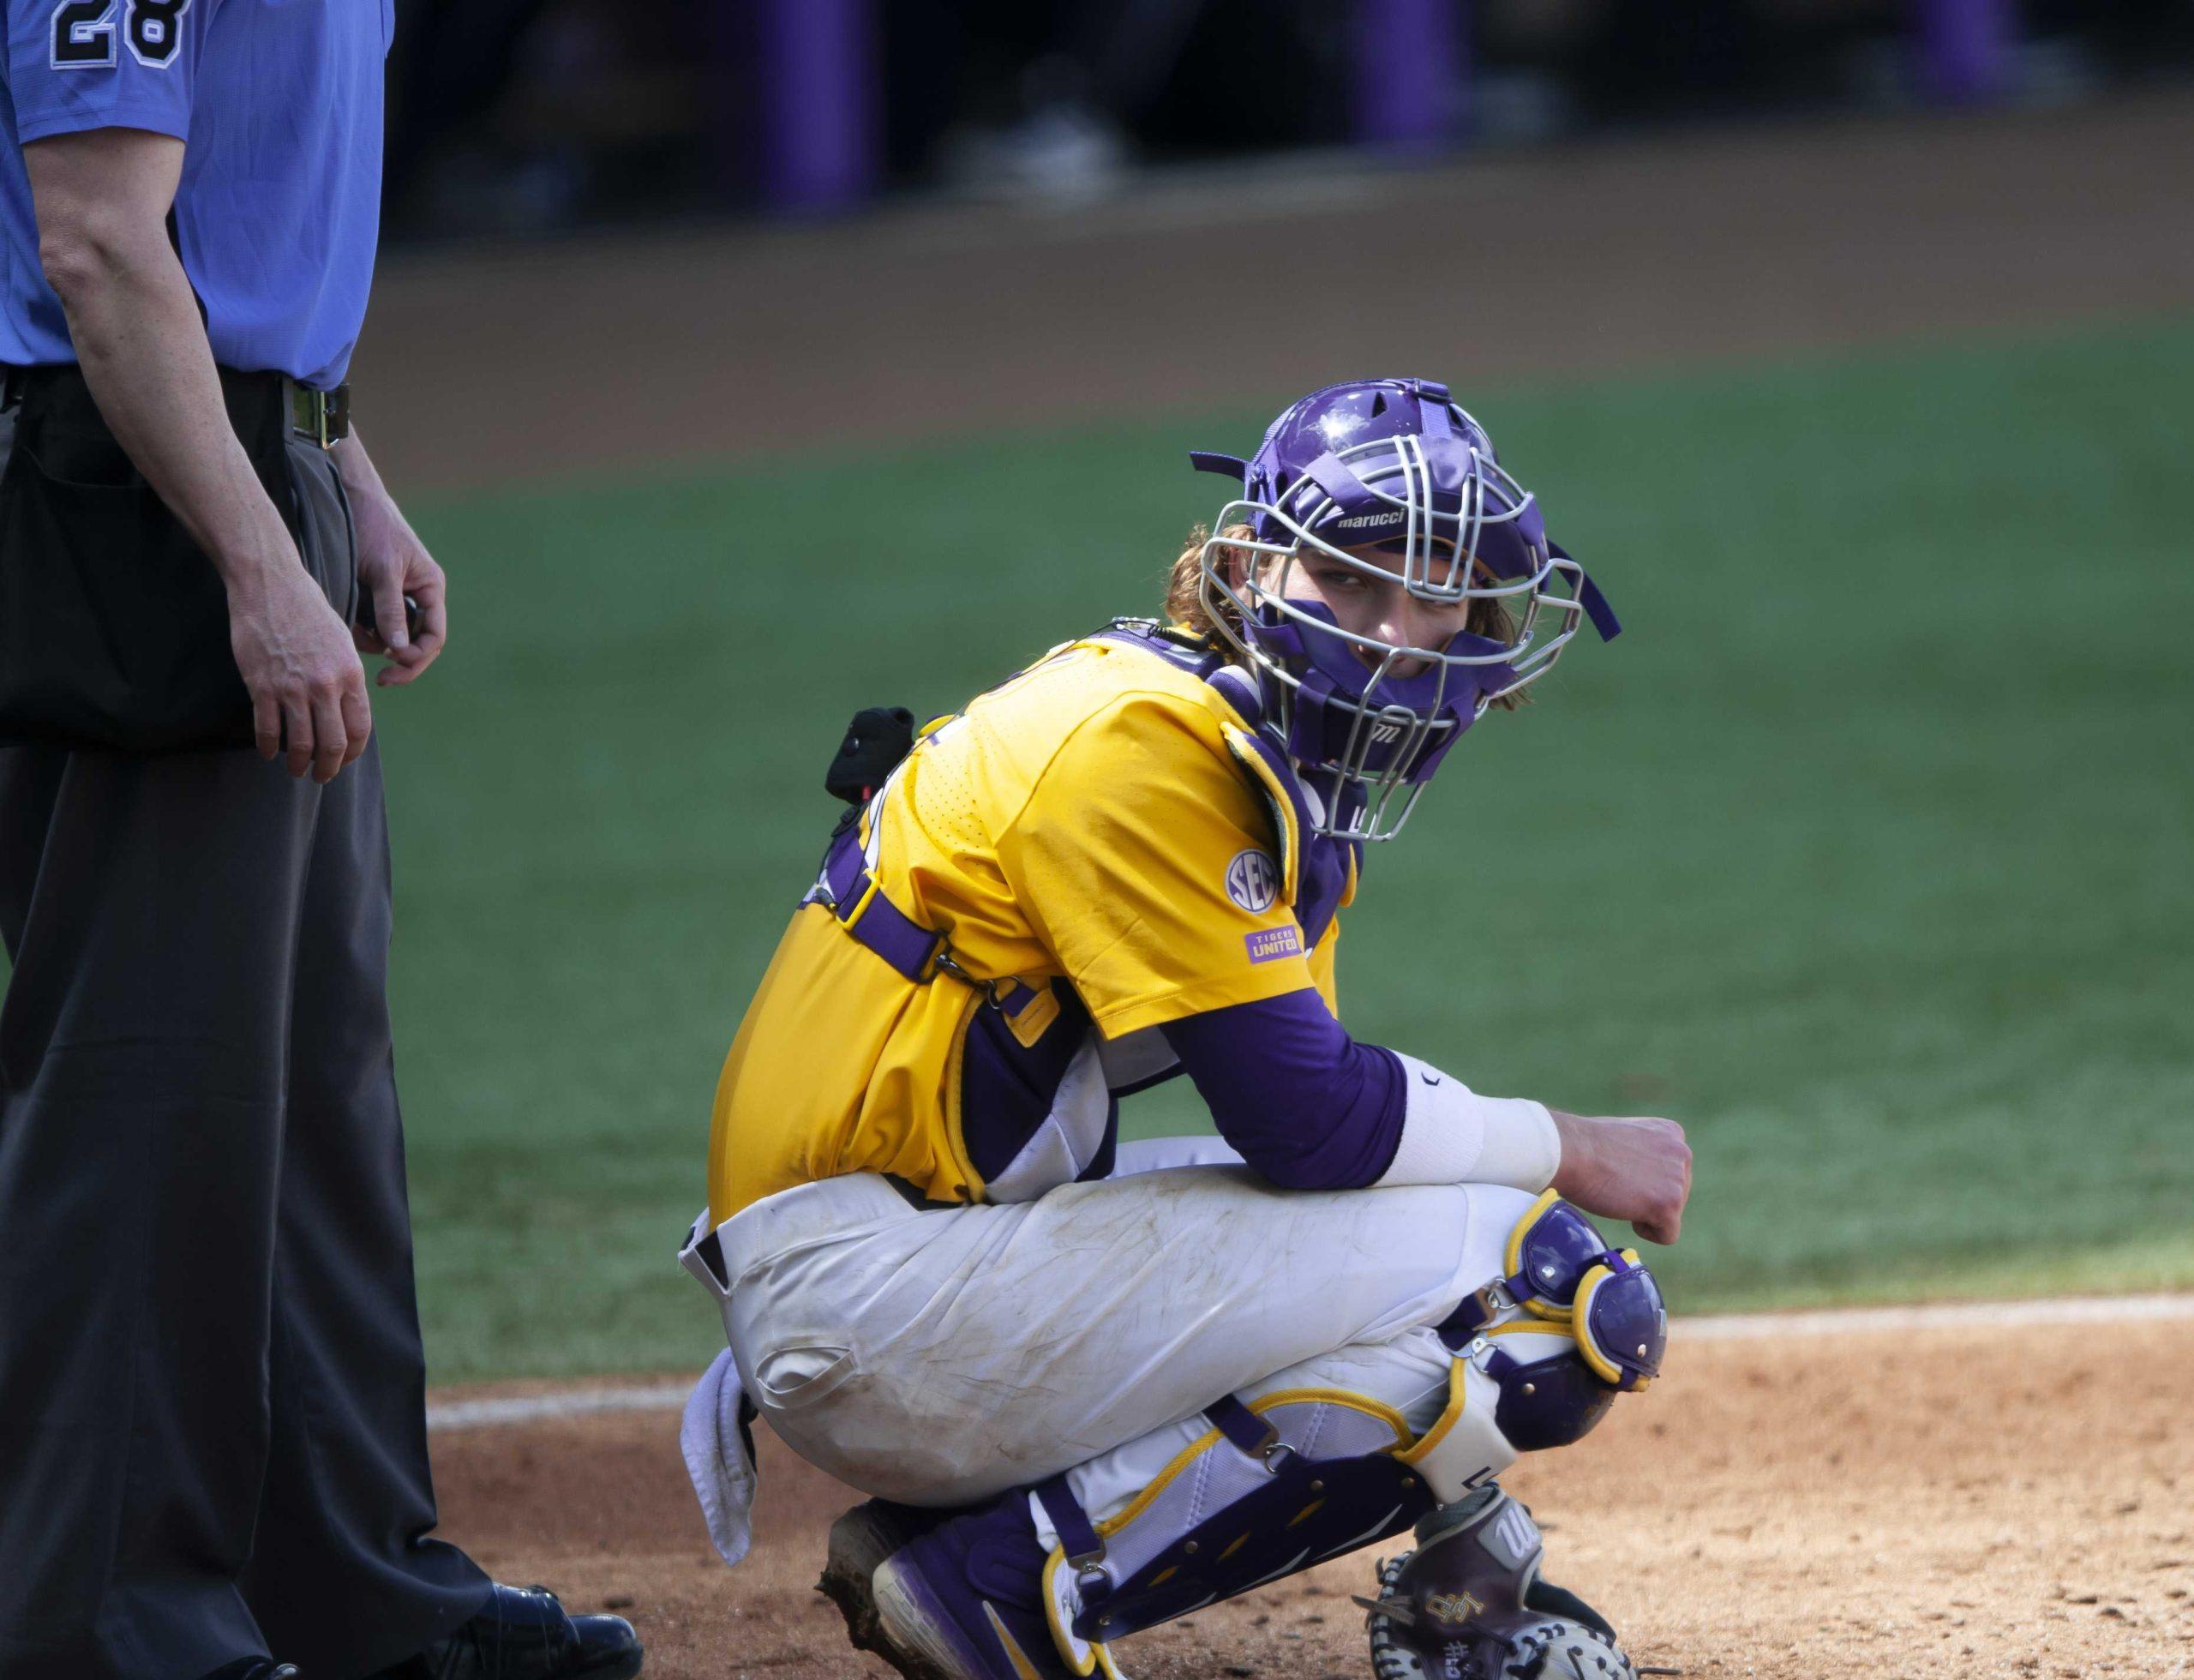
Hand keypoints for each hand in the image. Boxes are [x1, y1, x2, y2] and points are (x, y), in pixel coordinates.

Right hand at [227, 551, 370, 781]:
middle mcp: (325, 685)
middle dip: (329, 768)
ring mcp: (292, 687)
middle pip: (333, 744)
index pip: (360, 728)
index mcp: (351, 674)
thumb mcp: (342, 643)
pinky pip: (267, 729)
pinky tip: (270, 752)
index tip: (345, 759)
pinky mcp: (261, 685)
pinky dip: (269, 747)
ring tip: (297, 770)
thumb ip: (347, 678)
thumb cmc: (309, 611)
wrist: (271, 585)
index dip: (353, 752)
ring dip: (299, 764)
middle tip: (322, 776)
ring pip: (300, 743)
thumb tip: (347, 710)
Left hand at [337, 436, 446, 686]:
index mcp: (430, 588)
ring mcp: (397, 596)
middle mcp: (418, 596)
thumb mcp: (383, 570)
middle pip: (417, 642)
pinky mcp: (375, 594)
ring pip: (392, 635)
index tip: (392, 668)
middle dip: (399, 660)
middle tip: (379, 680)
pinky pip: (374, 623)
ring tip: (352, 636)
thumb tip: (399, 650)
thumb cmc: (372, 527)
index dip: (417, 658)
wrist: (348, 497)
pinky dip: (362, 629)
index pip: (434, 637)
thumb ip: (391, 609)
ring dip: (374, 642)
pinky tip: (347, 624)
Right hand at [1548, 1111, 1691, 1244]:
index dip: (1644, 1179)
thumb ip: (1647, 1152)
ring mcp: (1678, 1179)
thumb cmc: (1584, 1145)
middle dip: (1647, 1196)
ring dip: (1644, 1211)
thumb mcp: (1627, 1136)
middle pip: (1676, 1194)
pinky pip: (1668, 1235)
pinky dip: (1646, 1231)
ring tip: (1618, 1192)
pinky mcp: (1669, 1204)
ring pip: (1671, 1214)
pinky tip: (1625, 1210)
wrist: (1569, 1152)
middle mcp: (1682, 1153)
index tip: (1620, 1172)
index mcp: (1672, 1133)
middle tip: (1617, 1184)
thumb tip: (1647, 1172)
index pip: (1672, 1171)